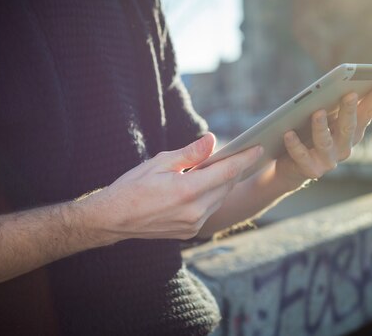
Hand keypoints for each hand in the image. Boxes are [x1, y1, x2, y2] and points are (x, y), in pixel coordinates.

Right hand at [79, 133, 263, 240]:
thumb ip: (190, 153)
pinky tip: (206, 185)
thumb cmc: (132, 187)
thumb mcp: (159, 163)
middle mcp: (194, 211)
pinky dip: (212, 196)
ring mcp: (193, 224)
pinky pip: (209, 210)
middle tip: (239, 153)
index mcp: (187, 190)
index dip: (244, 158)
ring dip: (224, 183)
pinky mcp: (189, 232)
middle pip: (226, 186)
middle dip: (234, 168)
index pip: (226, 171)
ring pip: (220, 199)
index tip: (257, 148)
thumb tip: (212, 140)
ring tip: (222, 167)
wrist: (113, 219)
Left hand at [277, 76, 371, 182]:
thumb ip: (330, 103)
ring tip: (317, 112)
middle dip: (350, 110)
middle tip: (350, 94)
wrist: (292, 167)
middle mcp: (344, 146)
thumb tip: (337, 81)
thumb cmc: (309, 135)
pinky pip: (302, 156)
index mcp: (351, 131)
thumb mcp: (322, 118)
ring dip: (322, 127)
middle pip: (349, 127)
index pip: (367, 111)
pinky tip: (288, 133)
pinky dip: (295, 144)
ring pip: (325, 142)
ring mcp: (328, 160)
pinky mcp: (311, 169)